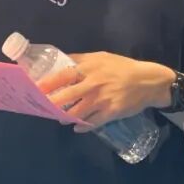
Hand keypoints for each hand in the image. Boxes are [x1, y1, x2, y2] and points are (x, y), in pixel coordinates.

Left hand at [36, 53, 174, 130]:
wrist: (148, 82)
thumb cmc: (122, 67)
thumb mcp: (102, 57)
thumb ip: (81, 60)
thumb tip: (61, 61)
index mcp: (89, 68)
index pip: (63, 76)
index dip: (47, 83)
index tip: (35, 89)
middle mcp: (93, 84)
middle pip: (66, 96)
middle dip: (52, 104)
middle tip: (42, 107)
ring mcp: (102, 100)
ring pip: (77, 111)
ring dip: (65, 116)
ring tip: (59, 118)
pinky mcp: (110, 112)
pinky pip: (92, 122)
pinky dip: (82, 126)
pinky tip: (76, 127)